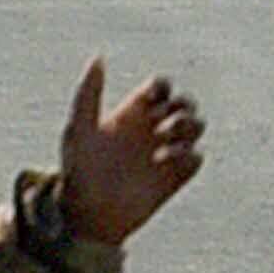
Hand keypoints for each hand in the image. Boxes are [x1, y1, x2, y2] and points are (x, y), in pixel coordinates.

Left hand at [55, 58, 203, 243]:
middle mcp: (151, 132)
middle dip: (183, 105)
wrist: (88, 215)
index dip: (163, 87)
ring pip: (196, 128)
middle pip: (184, 104)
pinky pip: (196, 158)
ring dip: (189, 127)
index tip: (151, 99)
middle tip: (164, 120)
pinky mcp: (173, 179)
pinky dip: (189, 154)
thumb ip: (88, 93)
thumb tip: (98, 57)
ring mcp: (163, 154)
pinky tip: (165, 159)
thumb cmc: (77, 171)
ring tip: (166, 140)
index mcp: (131, 115)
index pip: (160, 89)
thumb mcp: (78, 129)